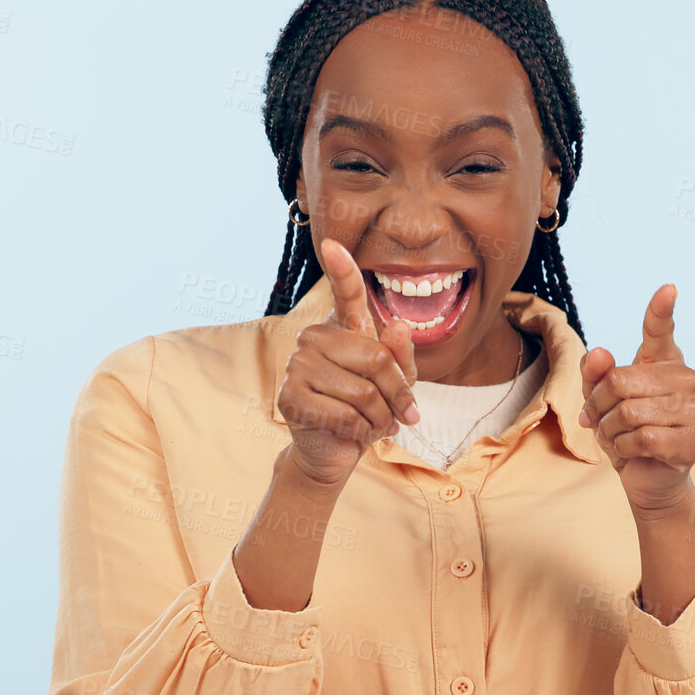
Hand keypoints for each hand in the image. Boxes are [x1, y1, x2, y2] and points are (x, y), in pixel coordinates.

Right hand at [275, 237, 420, 486]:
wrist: (335, 450)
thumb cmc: (367, 409)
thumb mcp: (396, 382)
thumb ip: (401, 357)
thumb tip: (397, 326)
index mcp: (341, 328)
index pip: (346, 294)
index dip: (341, 269)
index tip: (332, 244)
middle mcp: (314, 338)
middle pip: (376, 357)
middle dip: (399, 393)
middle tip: (406, 414)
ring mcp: (296, 365)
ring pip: (363, 391)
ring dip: (381, 417)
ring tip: (377, 425)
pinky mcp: (289, 396)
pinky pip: (344, 414)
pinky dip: (361, 432)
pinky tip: (353, 434)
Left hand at [577, 284, 694, 512]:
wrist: (646, 478)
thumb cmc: (625, 431)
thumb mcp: (599, 401)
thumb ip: (594, 375)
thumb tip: (600, 353)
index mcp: (664, 363)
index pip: (660, 331)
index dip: (661, 310)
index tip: (668, 288)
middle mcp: (685, 380)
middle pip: (620, 380)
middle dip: (599, 405)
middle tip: (601, 420)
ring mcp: (694, 410)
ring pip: (629, 411)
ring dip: (610, 430)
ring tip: (617, 436)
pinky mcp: (693, 441)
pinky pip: (643, 438)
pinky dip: (625, 448)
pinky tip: (632, 451)